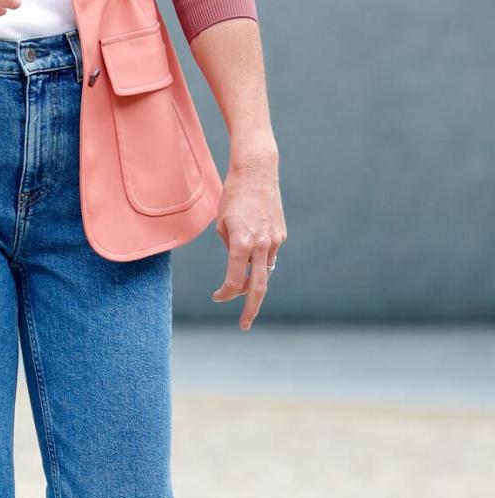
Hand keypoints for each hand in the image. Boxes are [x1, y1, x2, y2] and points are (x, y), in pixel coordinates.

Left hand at [211, 150, 285, 330]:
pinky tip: (250, 246)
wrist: (257, 173)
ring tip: (239, 282)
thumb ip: (230, 249)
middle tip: (244, 325)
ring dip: (251, 280)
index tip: (217, 297)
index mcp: (241, 242)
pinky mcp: (281, 235)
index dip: (224, 293)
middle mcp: (261, 244)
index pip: (233, 279)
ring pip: (263, 271)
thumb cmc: (233, 196)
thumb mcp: (222, 224)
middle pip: (258, 287)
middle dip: (250, 309)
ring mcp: (274, 240)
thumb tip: (239, 267)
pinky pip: (268, 255)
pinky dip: (258, 259)